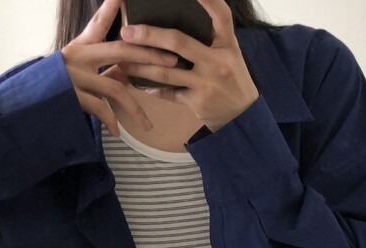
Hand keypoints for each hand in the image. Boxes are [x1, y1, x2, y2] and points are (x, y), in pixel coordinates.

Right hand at [60, 0, 180, 135]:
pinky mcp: (73, 96)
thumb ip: (102, 67)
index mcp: (81, 47)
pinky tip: (117, 132)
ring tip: (148, 124)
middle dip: (149, 56)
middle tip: (171, 62)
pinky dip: (111, 121)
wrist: (29, 102)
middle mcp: (80, 57)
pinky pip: (100, 109)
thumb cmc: (56, 86)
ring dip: (135, 108)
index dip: (111, 7)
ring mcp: (76, 76)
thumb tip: (128, 71)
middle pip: (121, 51)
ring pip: (116, 87)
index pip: (99, 22)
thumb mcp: (77, 69)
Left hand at [119, 0, 259, 131]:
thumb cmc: (231, 76)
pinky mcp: (197, 102)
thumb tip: (181, 15)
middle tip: (127, 32)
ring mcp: (206, 84)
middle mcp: (217, 62)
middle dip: (150, 36)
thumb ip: (211, 35)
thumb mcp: (229, 51)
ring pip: (166, 72)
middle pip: (179, 42)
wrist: (242, 115)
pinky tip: (140, 84)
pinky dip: (154, 89)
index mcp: (227, 43)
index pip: (221, 14)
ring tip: (123, 61)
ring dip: (141, 67)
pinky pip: (170, 93)